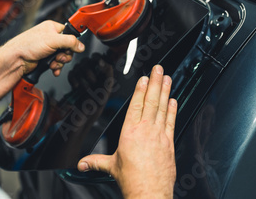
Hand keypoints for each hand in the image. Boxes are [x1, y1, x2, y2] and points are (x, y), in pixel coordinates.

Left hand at [4, 20, 84, 76]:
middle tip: (59, 56)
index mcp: (52, 28)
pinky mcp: (45, 58)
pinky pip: (57, 63)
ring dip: (60, 62)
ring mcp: (48, 48)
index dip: (72, 42)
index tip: (72, 48)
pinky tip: (53, 68)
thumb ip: (70, 42)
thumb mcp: (53, 40)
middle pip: (68, 47)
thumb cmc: (26, 45)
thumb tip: (81, 46)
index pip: (69, 33)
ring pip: (62, 56)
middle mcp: (50, 37)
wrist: (16, 60)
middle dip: (65, 55)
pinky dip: (56, 67)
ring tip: (54, 62)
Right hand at [78, 65, 176, 198]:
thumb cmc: (132, 180)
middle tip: (159, 69)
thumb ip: (96, 162)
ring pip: (162, 108)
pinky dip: (172, 110)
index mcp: (129, 133)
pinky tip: (174, 100)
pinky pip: (171, 121)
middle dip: (155, 83)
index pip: (136, 105)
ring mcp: (159, 136)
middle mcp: (145, 131)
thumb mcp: (111, 167)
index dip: (140, 90)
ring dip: (165, 92)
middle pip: (151, 102)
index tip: (144, 78)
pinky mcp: (169, 143)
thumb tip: (82, 163)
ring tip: (167, 78)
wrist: (149, 192)